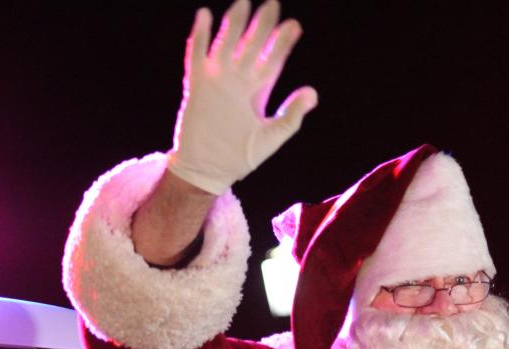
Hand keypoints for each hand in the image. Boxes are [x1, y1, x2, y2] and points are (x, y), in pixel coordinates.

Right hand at [167, 0, 317, 193]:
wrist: (207, 171)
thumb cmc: (239, 157)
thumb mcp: (271, 137)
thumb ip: (292, 115)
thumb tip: (313, 92)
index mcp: (257, 92)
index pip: (272, 61)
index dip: (282, 44)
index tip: (294, 26)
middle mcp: (238, 82)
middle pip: (251, 46)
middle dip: (262, 26)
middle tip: (273, 4)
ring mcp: (217, 81)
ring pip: (226, 44)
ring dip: (234, 23)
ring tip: (244, 2)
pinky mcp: (197, 86)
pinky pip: (196, 55)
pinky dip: (199, 36)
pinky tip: (204, 15)